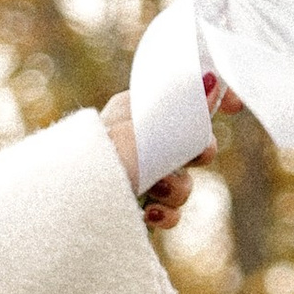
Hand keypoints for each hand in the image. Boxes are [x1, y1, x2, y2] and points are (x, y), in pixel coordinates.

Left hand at [102, 82, 237, 231]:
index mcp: (133, 110)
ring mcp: (134, 176)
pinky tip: (147, 215)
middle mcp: (135, 140)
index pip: (182, 95)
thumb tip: (212, 79)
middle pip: (190, 142)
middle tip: (194, 156)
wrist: (59, 213)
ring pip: (181, 180)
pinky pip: (166, 211)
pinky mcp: (131, 208)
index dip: (211, 99)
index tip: (235, 106)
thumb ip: (182, 109)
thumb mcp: (142, 130)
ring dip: (177, 190)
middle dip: (197, 153)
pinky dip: (164, 215)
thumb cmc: (97, 163)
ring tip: (154, 193)